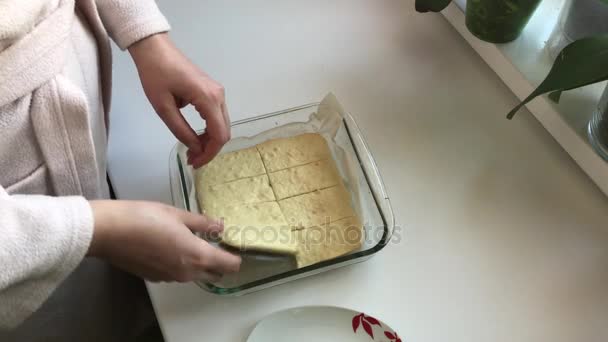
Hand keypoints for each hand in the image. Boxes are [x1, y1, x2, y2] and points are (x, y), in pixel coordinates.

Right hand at [88, 200, 240, 281]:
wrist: (109, 232)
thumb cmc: (146, 218)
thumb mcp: (178, 215)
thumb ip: (203, 223)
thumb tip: (221, 226)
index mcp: (197, 256)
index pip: (229, 265)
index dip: (235, 256)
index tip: (233, 244)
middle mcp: (186, 273)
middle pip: (214, 273)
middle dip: (219, 261)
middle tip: (215, 241)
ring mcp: (170, 278)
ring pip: (194, 274)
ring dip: (198, 262)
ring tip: (191, 240)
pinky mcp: (155, 278)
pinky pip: (177, 273)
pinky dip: (180, 263)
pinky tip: (170, 246)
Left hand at [129, 33, 229, 167]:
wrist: (155, 49)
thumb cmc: (155, 75)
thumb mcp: (163, 107)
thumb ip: (181, 130)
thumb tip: (196, 149)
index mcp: (208, 99)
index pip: (219, 134)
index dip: (209, 153)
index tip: (194, 163)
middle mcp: (218, 96)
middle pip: (224, 131)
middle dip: (210, 150)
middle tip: (191, 160)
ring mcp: (217, 93)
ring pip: (222, 125)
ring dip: (209, 141)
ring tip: (192, 151)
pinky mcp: (212, 92)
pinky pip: (216, 116)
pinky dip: (209, 130)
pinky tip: (195, 137)